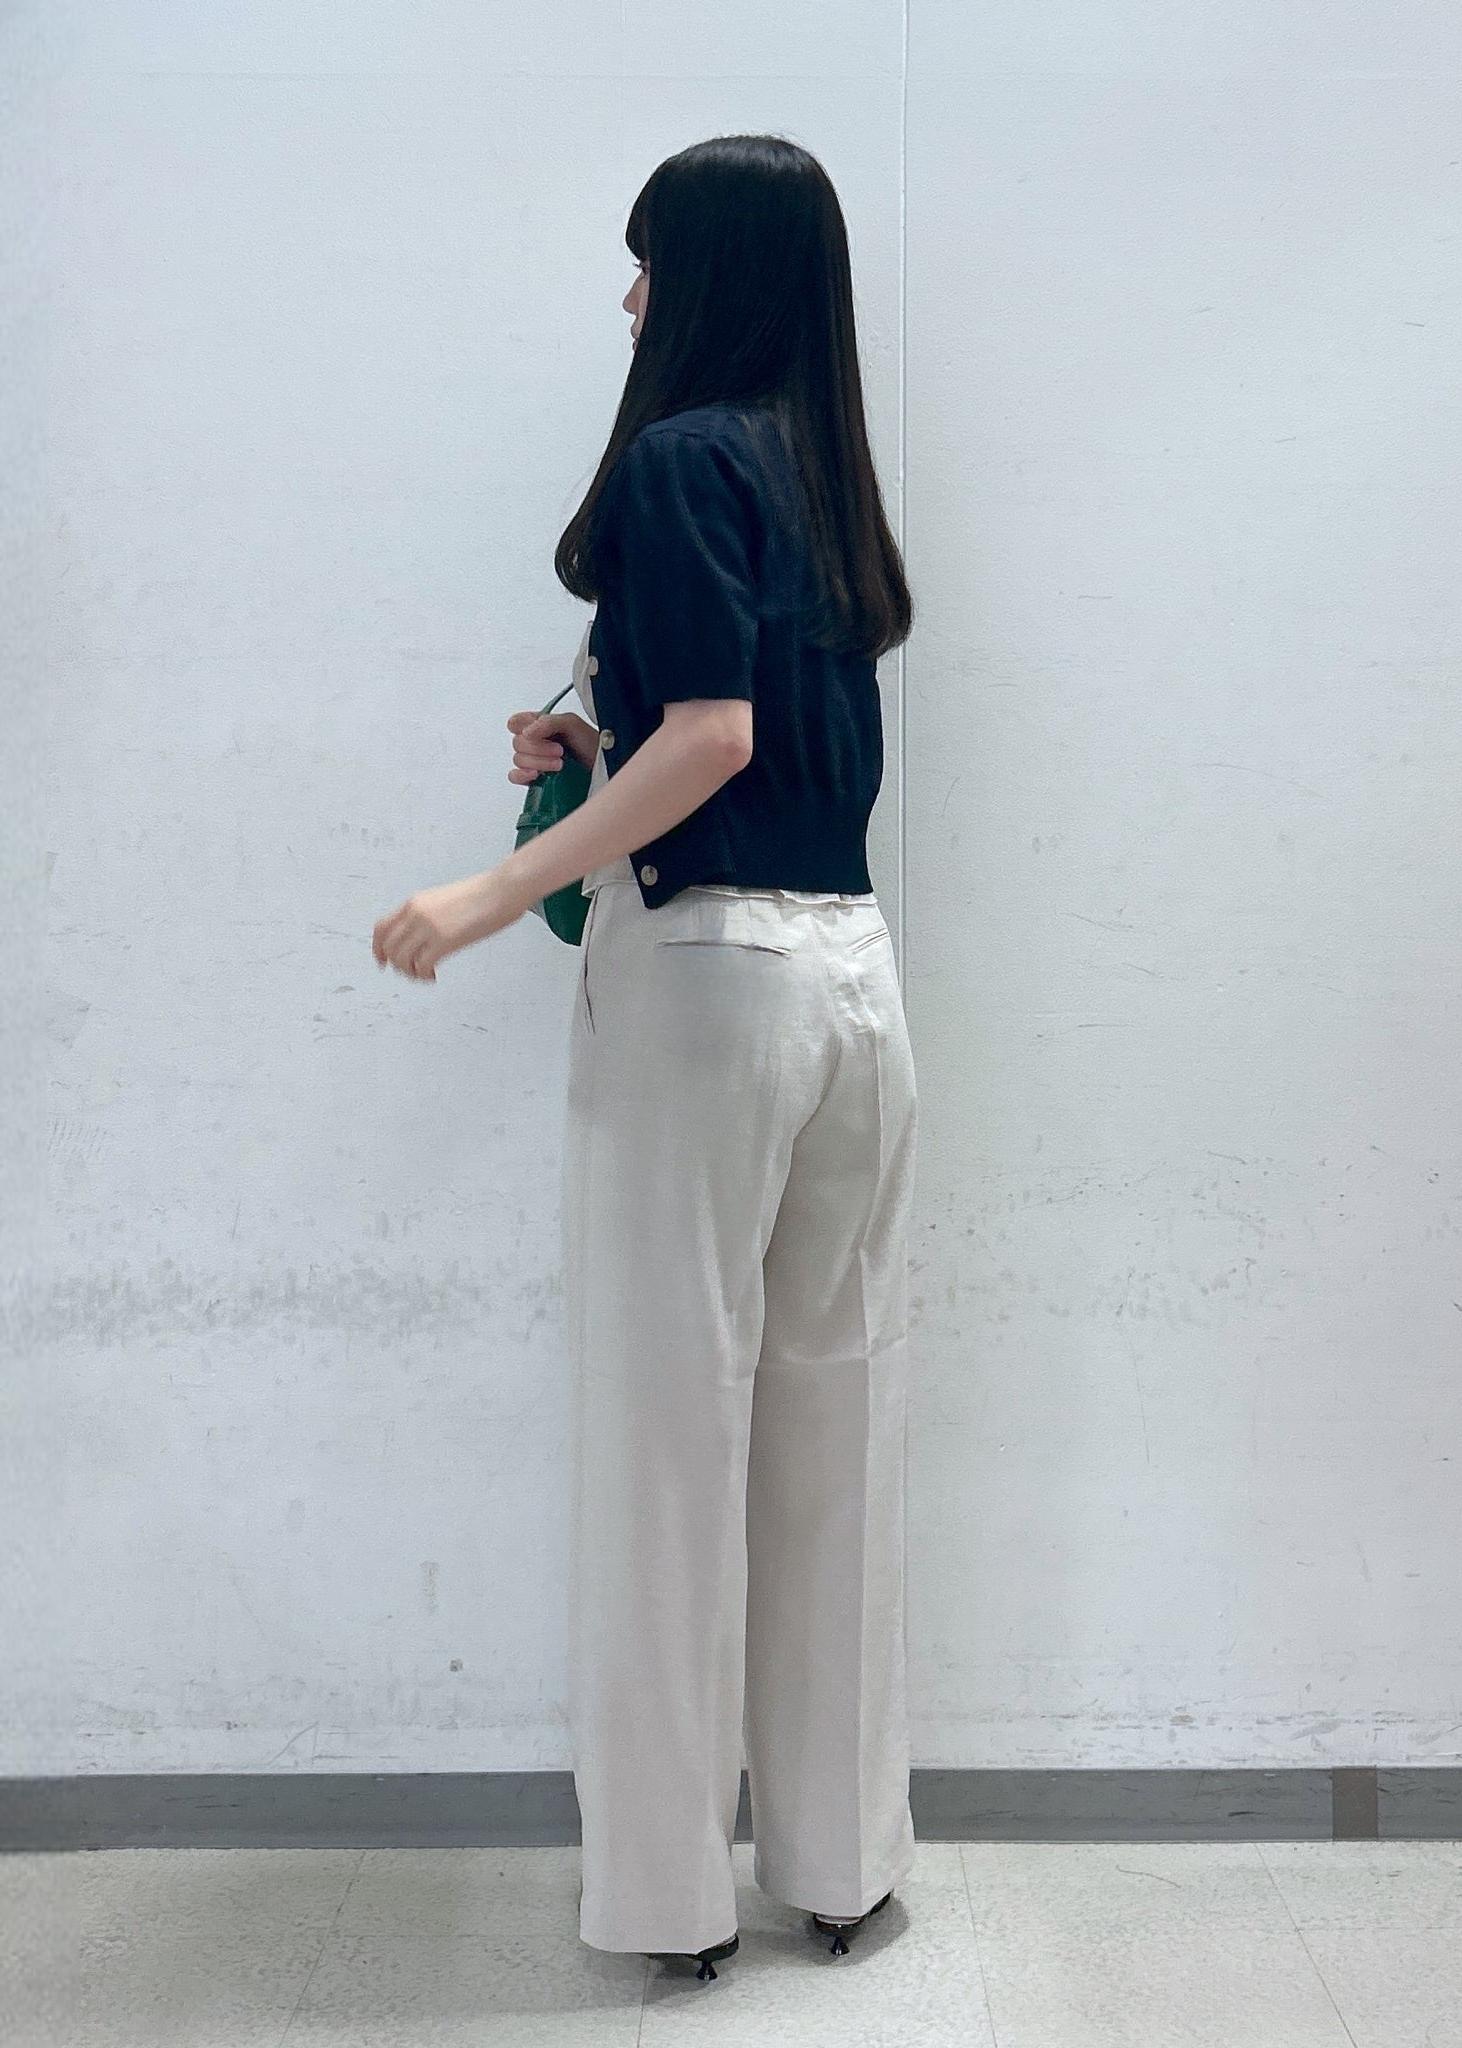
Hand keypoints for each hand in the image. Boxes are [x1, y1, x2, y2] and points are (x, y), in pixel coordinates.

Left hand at [372, 869, 527, 981]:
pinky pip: (421, 966)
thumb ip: (427, 916)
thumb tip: (423, 937)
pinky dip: (424, 976)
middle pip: (389, 947)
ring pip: (401, 959)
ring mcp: (428, 926)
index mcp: (414, 902)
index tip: (382, 962)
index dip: (377, 949)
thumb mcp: (444, 900)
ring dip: (410, 973)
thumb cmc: (482, 894)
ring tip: (425, 975)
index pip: (381, 928)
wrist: (501, 890)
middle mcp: (416, 913)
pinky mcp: (444, 940)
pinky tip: (434, 975)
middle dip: (397, 965)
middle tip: (411, 973)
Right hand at [507, 709, 598, 781]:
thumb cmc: (589, 744)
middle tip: (560, 751)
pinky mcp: (533, 779)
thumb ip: (548, 722)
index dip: (523, 728)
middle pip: (517, 743)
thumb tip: (527, 733)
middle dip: (539, 748)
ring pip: (518, 760)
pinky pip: (515, 777)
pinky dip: (523, 775)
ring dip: (538, 762)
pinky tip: (537, 775)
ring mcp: (533, 761)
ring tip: (559, 764)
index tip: (538, 733)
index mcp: (538, 725)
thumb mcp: (571, 724)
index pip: (515, 723)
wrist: (602, 767)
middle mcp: (533, 742)